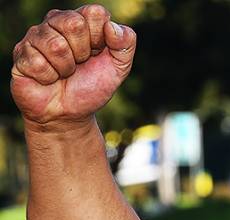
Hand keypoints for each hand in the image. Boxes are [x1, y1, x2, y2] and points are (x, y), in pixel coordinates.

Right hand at [10, 4, 135, 128]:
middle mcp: (56, 22)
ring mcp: (35, 36)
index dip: (100, 38)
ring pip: (55, 45)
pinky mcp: (21, 53)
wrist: (69, 114)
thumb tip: (111, 27)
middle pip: (73, 24)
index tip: (97, 53)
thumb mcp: (119, 68)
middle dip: (82, 52)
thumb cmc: (92, 86)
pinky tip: (48, 79)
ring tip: (63, 73)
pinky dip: (49, 77)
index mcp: (81, 20)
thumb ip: (126, 43)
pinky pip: (39, 62)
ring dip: (65, 68)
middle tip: (79, 64)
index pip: (95, 13)